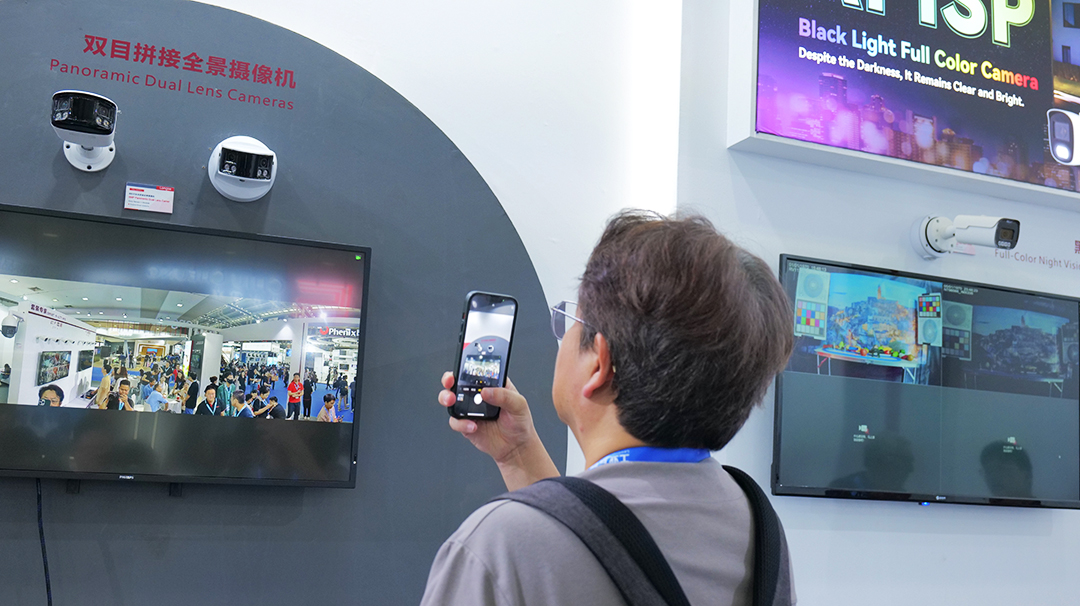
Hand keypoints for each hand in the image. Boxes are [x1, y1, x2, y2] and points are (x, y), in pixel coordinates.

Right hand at [438, 373, 557, 490]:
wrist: (516, 446)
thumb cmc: (519, 422)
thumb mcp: (519, 404)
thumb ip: (504, 395)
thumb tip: (486, 391)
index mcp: (491, 384)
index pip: (476, 370)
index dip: (467, 364)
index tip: (463, 364)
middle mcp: (477, 394)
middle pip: (457, 382)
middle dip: (449, 379)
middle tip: (450, 381)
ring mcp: (469, 409)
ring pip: (450, 399)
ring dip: (446, 397)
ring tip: (452, 401)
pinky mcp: (465, 424)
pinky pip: (455, 421)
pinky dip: (460, 423)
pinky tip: (473, 426)